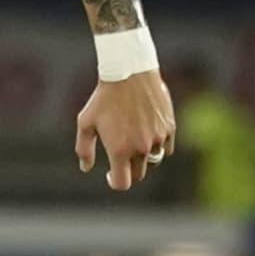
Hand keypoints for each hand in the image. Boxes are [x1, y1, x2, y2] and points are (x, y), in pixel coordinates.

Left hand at [76, 69, 175, 190]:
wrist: (129, 72)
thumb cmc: (103, 98)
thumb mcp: (86, 122)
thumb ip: (84, 148)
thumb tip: (86, 168)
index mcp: (120, 150)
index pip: (123, 183)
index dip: (115, 182)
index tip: (111, 174)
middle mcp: (141, 148)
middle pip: (139, 174)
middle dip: (129, 170)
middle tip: (121, 157)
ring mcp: (158, 138)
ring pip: (154, 160)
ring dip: (144, 158)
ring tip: (134, 142)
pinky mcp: (170, 128)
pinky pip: (166, 146)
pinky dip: (158, 145)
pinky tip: (147, 133)